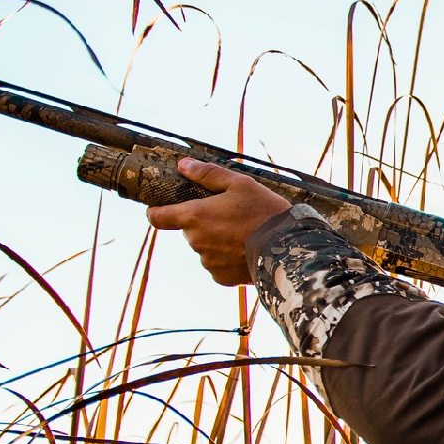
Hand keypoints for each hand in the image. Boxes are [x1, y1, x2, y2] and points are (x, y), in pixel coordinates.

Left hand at [146, 157, 290, 285]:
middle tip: (229, 217)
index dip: (156, 212)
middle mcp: (196, 241)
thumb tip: (183, 165)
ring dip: (216, 241)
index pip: (157, 217)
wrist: (287, 248)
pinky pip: (217, 265)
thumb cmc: (263, 211)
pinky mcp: (221, 278)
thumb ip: (207, 174)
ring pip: (204, 248)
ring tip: (242, 234)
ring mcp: (208, 262)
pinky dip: (227, 258)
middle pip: (189, 230)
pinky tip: (245, 250)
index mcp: (194, 216)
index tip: (161, 209)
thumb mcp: (239, 183)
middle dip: (203, 223)